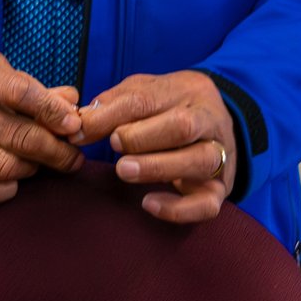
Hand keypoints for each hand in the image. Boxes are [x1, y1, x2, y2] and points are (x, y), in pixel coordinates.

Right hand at [0, 43, 84, 205]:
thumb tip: (70, 102)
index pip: (20, 93)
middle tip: (72, 155)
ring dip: (32, 169)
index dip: (54, 112)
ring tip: (40, 162)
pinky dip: (5, 190)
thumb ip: (28, 86)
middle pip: (17, 137)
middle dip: (55, 150)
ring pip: (5, 167)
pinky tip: (12, 179)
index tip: (74, 125)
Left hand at [73, 71, 236, 223]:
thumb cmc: (172, 107)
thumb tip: (80, 122)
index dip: (112, 114)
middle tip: (113, 145)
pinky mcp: (220, 190)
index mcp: (189, 91)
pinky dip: (178, 209)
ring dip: (157, 167)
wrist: (218, 124)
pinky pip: (206, 204)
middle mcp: (210, 122)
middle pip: (182, 126)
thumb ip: (114, 104)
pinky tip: (148, 203)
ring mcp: (220, 157)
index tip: (82, 129)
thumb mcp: (146, 92)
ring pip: (199, 161)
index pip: (148, 98)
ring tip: (124, 170)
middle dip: (141, 137)